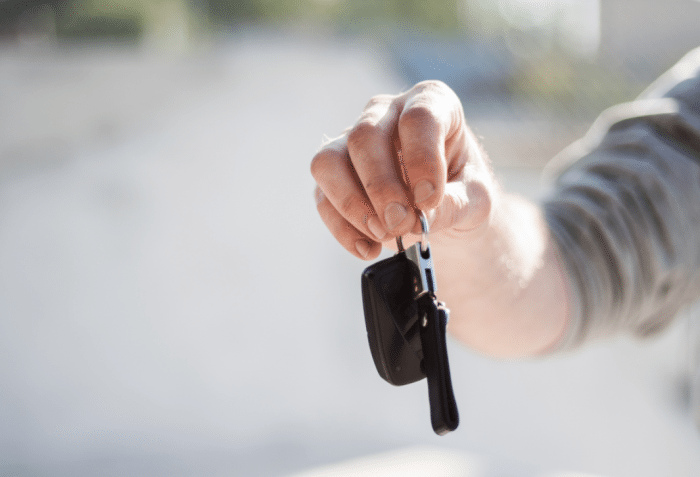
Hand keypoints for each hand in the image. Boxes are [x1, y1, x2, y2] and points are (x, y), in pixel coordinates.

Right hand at [311, 80, 496, 258]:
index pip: (418, 118)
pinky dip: (342, 228)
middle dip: (381, 187)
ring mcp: (352, 141)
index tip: (429, 200)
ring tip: (383, 235)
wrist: (444, 208)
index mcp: (431, 103)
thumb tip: (417, 219)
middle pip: (365, 136)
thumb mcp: (476, 200)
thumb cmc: (463, 190)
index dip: (422, 159)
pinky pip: (322, 197)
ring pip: (329, 161)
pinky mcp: (334, 175)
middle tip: (401, 224)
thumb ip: (454, 205)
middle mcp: (386, 113)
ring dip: (352, 204)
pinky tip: (369, 248)